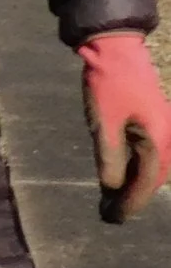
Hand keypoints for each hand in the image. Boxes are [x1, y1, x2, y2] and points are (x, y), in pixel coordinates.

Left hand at [79, 32, 170, 222]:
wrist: (115, 48)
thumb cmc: (108, 85)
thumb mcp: (102, 125)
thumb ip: (109, 160)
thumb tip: (112, 189)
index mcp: (157, 141)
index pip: (146, 183)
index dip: (130, 203)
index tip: (113, 219)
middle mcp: (167, 137)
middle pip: (154, 178)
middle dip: (134, 197)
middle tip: (111, 213)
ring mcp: (164, 129)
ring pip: (154, 167)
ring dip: (136, 183)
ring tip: (113, 198)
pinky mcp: (156, 122)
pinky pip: (151, 153)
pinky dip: (137, 167)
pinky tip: (121, 173)